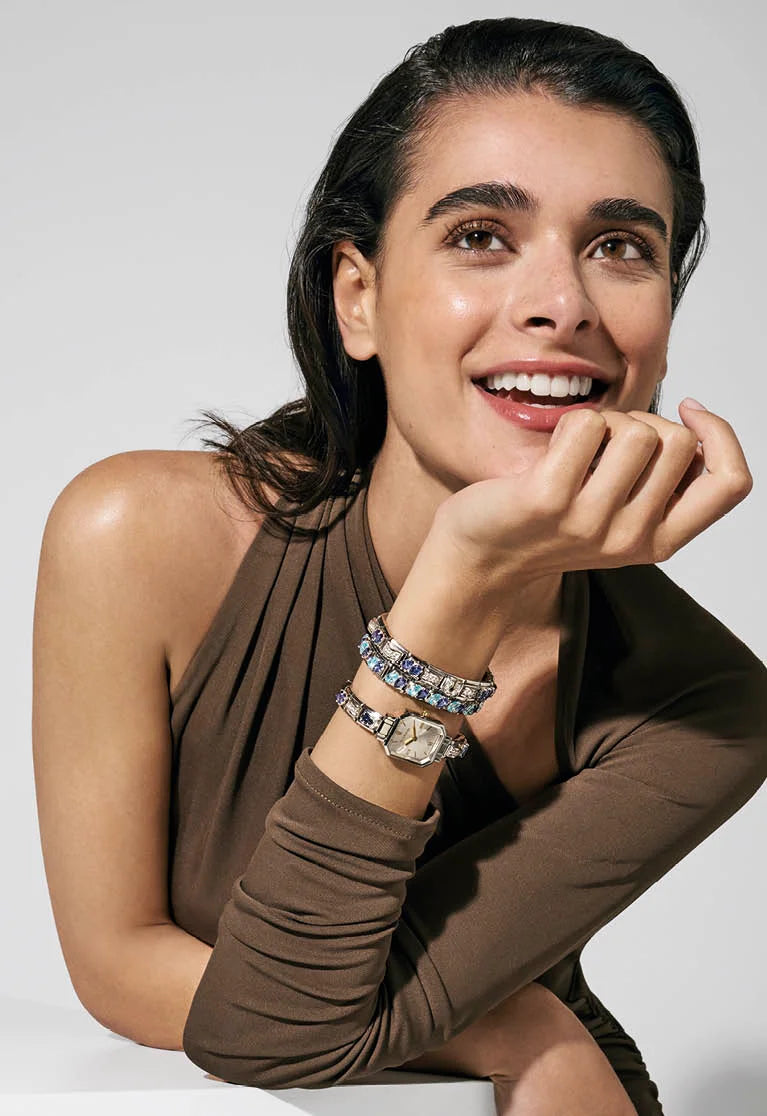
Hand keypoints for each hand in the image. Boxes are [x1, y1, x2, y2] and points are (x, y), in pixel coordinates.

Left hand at [433, 400, 752, 581]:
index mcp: (659, 543)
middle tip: (604, 442)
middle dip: (644, 422)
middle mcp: (631, 538)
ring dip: (606, 421)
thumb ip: (658, 484)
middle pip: (679, 442)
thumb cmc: (546, 528)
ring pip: (637, 431)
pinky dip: (571, 422)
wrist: (477, 562)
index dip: (720, 436)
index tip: (687, 411)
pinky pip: (586, 425)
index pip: (731, 484)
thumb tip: (693, 426)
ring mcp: (590, 521)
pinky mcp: (548, 500)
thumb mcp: (617, 517)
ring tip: (575, 449)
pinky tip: (550, 450)